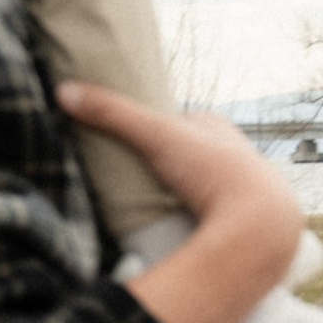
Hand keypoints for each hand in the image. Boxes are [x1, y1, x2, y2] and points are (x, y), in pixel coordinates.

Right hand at [59, 84, 305, 322]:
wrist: (259, 228)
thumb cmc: (213, 172)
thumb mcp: (157, 135)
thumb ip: (111, 115)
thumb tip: (63, 91)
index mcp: (219, 128)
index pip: (178, 123)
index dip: (153, 131)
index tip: (131, 142)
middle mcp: (238, 155)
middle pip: (193, 156)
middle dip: (171, 165)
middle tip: (142, 180)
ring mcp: (244, 191)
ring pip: (208, 188)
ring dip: (189, 196)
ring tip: (159, 210)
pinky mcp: (245, 224)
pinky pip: (219, 218)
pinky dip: (203, 221)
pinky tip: (187, 231)